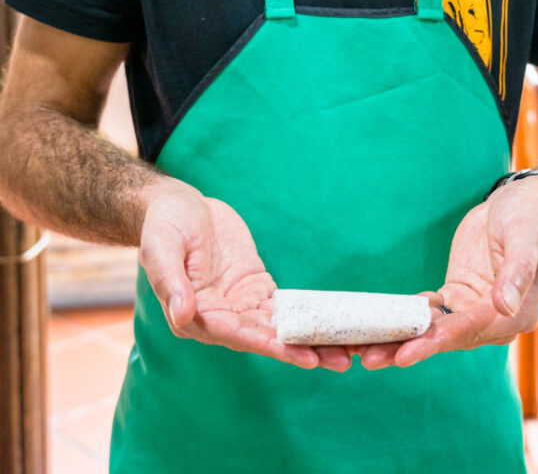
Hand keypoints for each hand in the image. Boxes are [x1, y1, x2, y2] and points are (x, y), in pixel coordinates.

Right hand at [140, 185, 350, 371]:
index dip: (271, 346)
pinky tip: (332, 324)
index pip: (238, 335)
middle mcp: (219, 317)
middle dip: (302, 350)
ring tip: (346, 351)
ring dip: (310, 339)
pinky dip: (305, 316)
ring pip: (278, 327)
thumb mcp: (161, 248)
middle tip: (341, 361)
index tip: (302, 356)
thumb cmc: (163, 226)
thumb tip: (182, 314)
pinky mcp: (253, 286)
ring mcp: (238, 303)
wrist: (176, 205)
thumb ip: (171, 283)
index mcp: (194, 315)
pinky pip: (281, 306)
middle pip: (265, 339)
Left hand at [360, 182, 537, 368]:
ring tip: (364, 349)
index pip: (469, 330)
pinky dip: (405, 317)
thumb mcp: (525, 239)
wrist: (520, 204)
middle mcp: (494, 321)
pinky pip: (429, 311)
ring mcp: (474, 309)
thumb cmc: (528, 219)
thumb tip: (504, 304)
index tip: (405, 353)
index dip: (435, 341)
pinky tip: (377, 323)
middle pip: (446, 337)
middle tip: (370, 357)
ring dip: (401, 338)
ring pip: (433, 329)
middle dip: (408, 347)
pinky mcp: (458, 296)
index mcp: (515, 314)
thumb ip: (516, 272)